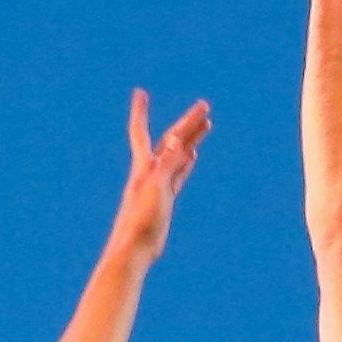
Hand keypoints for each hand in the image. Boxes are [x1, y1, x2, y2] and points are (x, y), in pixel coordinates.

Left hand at [108, 89, 212, 256]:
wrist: (135, 249)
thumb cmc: (141, 220)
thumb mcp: (156, 187)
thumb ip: (168, 163)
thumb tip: (178, 140)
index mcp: (144, 166)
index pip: (141, 132)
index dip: (140, 112)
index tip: (140, 92)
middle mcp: (150, 171)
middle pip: (171, 140)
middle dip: (187, 123)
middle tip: (205, 106)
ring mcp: (159, 184)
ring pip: (178, 155)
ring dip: (191, 139)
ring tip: (206, 124)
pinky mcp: (165, 199)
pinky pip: (179, 174)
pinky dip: (186, 162)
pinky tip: (193, 155)